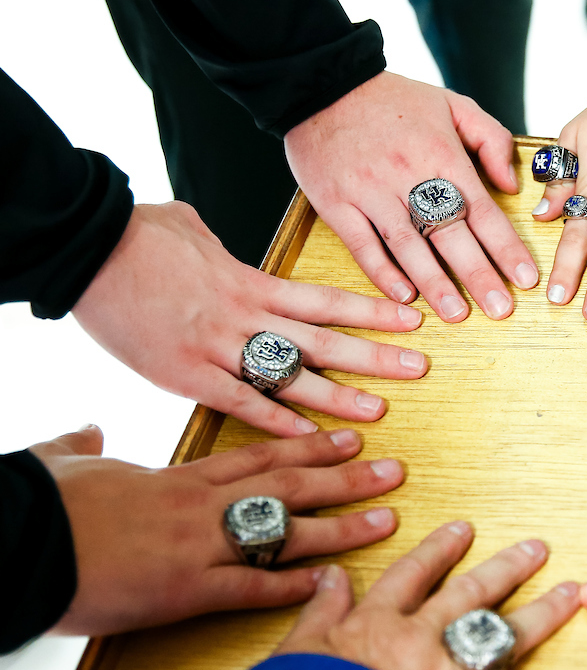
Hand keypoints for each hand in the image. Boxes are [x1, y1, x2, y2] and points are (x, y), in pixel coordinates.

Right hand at [30, 425, 402, 635]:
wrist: (20, 545)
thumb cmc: (42, 509)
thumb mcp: (64, 466)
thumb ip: (85, 447)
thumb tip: (88, 430)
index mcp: (178, 478)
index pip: (258, 456)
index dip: (308, 447)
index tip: (346, 439)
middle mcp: (200, 506)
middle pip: (287, 485)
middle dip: (345, 478)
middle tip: (394, 469)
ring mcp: (198, 547)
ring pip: (284, 531)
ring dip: (340, 525)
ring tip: (387, 517)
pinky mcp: (186, 590)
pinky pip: (252, 586)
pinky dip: (294, 587)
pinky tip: (331, 583)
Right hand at [72, 202, 427, 437]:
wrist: (86, 251)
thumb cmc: (136, 236)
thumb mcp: (193, 230)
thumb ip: (222, 248)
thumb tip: (223, 246)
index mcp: (253, 282)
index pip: (329, 300)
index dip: (374, 312)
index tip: (412, 320)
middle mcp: (246, 317)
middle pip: (324, 340)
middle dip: (375, 356)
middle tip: (418, 369)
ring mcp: (218, 348)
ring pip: (291, 376)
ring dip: (337, 397)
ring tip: (378, 411)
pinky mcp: (186, 375)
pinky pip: (240, 403)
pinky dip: (275, 422)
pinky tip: (306, 440)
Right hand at [278, 523, 586, 669]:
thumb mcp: (295, 652)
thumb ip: (320, 612)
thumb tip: (331, 575)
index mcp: (375, 623)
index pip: (413, 576)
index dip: (439, 551)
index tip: (462, 531)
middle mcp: (418, 641)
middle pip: (469, 594)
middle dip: (505, 568)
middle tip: (536, 548)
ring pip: (502, 633)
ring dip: (542, 611)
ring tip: (572, 592)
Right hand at [285, 71, 536, 322]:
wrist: (323, 84)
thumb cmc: (393, 99)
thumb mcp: (453, 103)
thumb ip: (491, 139)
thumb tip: (511, 184)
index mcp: (442, 155)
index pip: (483, 211)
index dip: (506, 248)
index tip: (525, 280)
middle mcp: (408, 176)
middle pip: (450, 235)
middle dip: (478, 275)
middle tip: (500, 310)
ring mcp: (370, 192)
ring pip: (408, 246)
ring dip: (434, 284)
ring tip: (456, 314)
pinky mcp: (336, 204)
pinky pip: (362, 246)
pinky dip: (382, 273)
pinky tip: (403, 297)